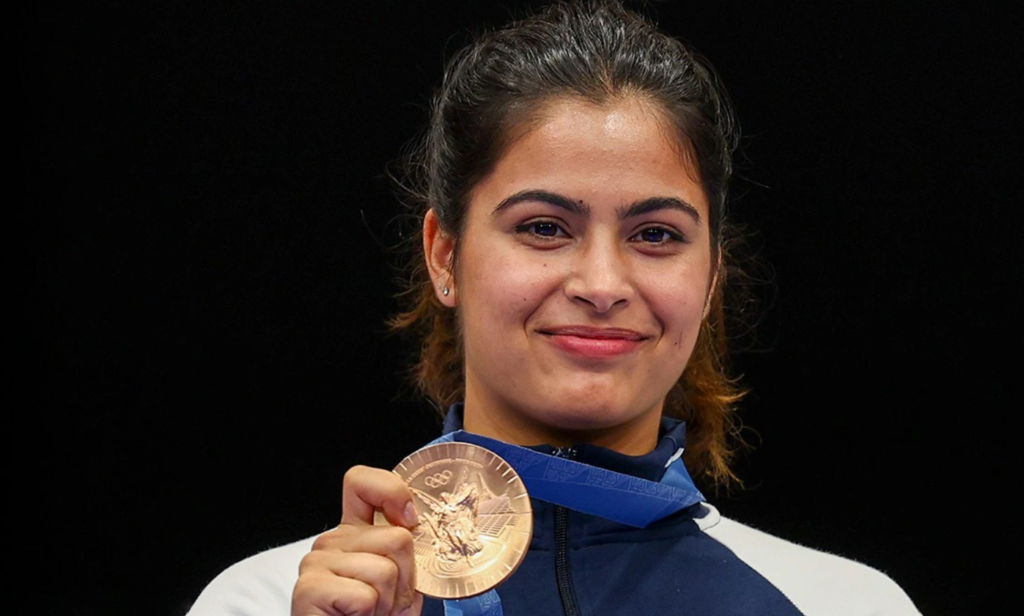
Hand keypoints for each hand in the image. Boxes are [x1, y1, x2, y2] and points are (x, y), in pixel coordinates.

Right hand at [292, 465, 422, 615]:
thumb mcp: (400, 585)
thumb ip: (406, 554)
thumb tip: (415, 528)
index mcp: (353, 535)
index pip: (362, 483)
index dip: (392, 490)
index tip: (410, 518)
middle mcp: (331, 542)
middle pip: (397, 537)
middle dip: (406, 579)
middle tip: (387, 604)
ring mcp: (316, 563)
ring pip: (385, 568)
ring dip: (389, 603)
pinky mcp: (309, 589)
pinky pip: (365, 595)